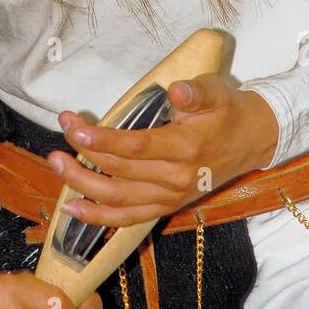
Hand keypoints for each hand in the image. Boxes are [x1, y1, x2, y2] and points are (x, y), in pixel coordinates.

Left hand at [47, 75, 279, 229]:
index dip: (102, 140)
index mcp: (185, 148)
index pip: (135, 147)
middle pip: (119, 172)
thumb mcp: (216, 91)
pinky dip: (98, 218)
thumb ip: (194, 92)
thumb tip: (176, 90)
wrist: (252, 140)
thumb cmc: (228, 110)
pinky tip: (72, 209)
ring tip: (56, 165)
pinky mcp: (165, 206)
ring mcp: (169, 197)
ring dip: (82, 185)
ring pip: (117, 199)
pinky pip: (127, 218)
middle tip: (60, 135)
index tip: (74, 128)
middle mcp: (175, 179)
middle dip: (83, 154)